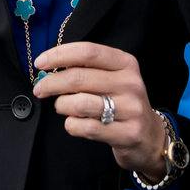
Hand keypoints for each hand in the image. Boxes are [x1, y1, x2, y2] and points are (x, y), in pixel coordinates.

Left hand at [32, 40, 166, 177]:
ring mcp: (131, 110)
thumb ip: (87, 70)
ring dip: (62, 105)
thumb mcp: (113, 79)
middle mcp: (131, 83)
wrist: (150, 138)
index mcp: (126, 64)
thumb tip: (49, 67)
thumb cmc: (121, 104)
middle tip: (39, 90)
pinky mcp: (126, 134)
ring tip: (62, 107)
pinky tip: (74, 124)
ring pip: (79, 103)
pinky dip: (71, 125)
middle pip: (78, 78)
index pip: (88, 52)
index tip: (40, 63)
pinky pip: (85, 127)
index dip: (59, 55)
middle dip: (51, 83)